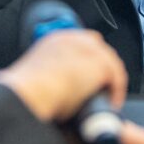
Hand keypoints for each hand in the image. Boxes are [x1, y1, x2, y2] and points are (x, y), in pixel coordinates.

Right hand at [0, 30, 126, 122]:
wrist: (29, 95)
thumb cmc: (26, 92)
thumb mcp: (35, 76)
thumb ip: (47, 74)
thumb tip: (53, 88)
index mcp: (55, 39)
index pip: (80, 42)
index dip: (86, 61)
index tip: (87, 77)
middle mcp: (73, 39)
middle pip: (98, 48)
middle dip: (101, 68)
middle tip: (100, 89)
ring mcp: (88, 49)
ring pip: (109, 62)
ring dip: (109, 81)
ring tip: (107, 99)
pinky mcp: (100, 64)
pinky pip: (117, 77)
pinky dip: (116, 91)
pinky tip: (111, 104)